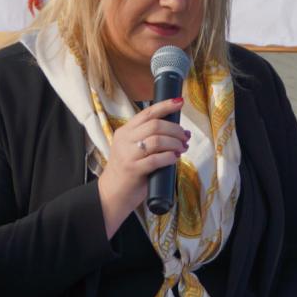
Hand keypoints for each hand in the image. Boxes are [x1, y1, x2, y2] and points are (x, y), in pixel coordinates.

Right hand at [97, 98, 188, 237]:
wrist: (111, 194)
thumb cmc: (127, 171)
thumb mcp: (132, 149)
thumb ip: (148, 138)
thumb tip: (177, 131)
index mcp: (125, 131)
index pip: (147, 113)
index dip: (165, 106)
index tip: (180, 103)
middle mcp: (125, 140)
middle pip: (155, 125)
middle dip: (175, 129)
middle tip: (185, 137)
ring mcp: (128, 155)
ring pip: (157, 140)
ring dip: (175, 143)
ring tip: (182, 148)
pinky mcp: (133, 170)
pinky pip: (156, 159)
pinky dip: (169, 157)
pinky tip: (175, 158)